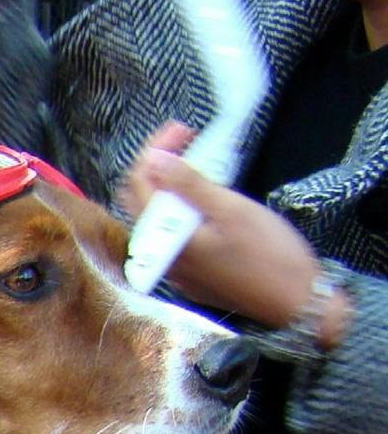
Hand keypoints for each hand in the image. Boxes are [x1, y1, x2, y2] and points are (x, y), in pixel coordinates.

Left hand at [122, 122, 336, 333]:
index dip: (155, 150)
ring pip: (155, 219)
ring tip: (194, 164)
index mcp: (165, 239)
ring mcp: (174, 268)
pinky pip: (171, 236)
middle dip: (156, 166)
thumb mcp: (230, 210)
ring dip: (167, 187)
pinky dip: (179, 210)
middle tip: (185, 140)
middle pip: (140, 201)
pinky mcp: (191, 275)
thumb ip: (189, 185)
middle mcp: (160, 257)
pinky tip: (201, 201)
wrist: (295, 304)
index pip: (139, 185)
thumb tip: (155, 160)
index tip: (181, 129)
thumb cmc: (269, 256)